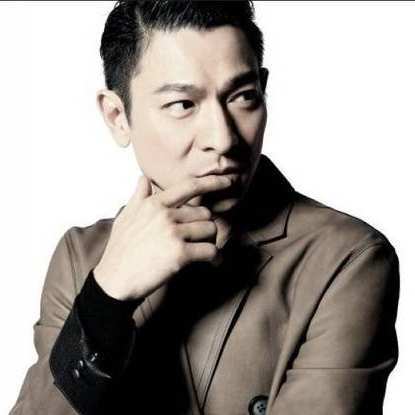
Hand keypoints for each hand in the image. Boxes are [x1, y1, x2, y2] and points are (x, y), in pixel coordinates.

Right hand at [93, 174, 232, 300]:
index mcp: (154, 204)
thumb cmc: (121, 250)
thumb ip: (138, 197)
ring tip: (199, 251)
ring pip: (210, 230)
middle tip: (197, 240)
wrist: (114, 281)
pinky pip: (211, 250)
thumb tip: (143, 178)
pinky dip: (214, 258)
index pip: (189, 187)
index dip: (212, 182)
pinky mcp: (180, 253)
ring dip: (209, 241)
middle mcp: (165, 214)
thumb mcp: (126, 217)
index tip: (227, 181)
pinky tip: (210, 262)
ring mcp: (173, 233)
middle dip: (204, 227)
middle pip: (204, 213)